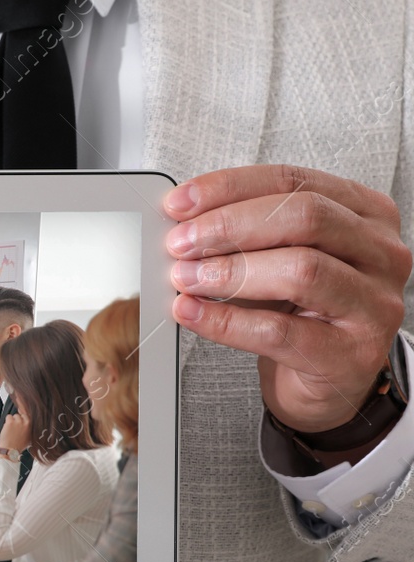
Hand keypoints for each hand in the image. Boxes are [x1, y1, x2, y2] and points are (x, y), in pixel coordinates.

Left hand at [0, 412, 29, 455]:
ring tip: (10, 428)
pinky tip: (7, 428)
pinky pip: (8, 416)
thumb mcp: (29, 437)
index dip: (22, 418)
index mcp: (31, 426)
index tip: (19, 421)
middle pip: (20, 415)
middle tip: (14, 427)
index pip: (27, 416)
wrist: (11, 450)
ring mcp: (18, 421)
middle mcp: (25, 422)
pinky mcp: (10, 422)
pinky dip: (6, 421)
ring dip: (11, 420)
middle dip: (17, 420)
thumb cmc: (19, 445)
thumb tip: (27, 424)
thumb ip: (29, 429)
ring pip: (13, 416)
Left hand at [164, 165, 410, 433]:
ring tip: (185, 278)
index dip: (229, 188)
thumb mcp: (278, 258)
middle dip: (230, 226)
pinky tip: (192, 312)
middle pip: (305, 218)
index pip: (294, 181)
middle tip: (180, 242)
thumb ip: (244, 234)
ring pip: (301, 270)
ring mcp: (374, 304)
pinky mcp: (351, 353)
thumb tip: (182, 222)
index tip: (180, 203)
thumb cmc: (302, 311)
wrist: (325, 380)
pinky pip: (280, 332)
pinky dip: (226, 321)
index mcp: (365, 213)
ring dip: (230, 272)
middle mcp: (381, 253)